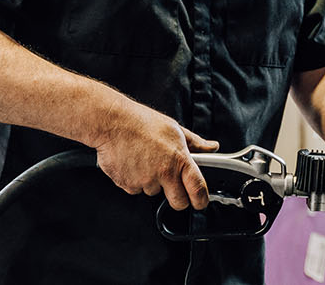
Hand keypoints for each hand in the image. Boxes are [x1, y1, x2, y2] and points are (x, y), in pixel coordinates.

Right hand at [94, 103, 219, 210]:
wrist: (112, 122)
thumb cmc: (142, 122)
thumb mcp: (174, 128)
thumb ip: (195, 143)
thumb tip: (212, 147)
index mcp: (179, 159)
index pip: (197, 188)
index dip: (201, 200)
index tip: (201, 202)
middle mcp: (163, 173)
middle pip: (178, 202)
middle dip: (178, 198)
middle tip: (172, 182)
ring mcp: (145, 181)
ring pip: (154, 192)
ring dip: (152, 182)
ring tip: (145, 160)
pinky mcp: (128, 185)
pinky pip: (136, 189)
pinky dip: (135, 180)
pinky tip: (133, 163)